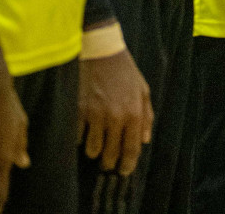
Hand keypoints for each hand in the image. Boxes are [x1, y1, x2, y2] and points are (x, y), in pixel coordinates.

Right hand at [78, 46, 152, 177]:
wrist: (102, 52)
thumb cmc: (125, 72)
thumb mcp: (143, 91)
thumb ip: (146, 116)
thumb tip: (145, 140)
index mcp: (134, 113)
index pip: (131, 150)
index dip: (127, 165)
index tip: (123, 172)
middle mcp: (115, 117)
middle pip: (110, 155)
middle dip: (109, 163)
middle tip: (108, 163)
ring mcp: (95, 115)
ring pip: (92, 150)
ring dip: (94, 151)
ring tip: (96, 145)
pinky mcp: (78, 111)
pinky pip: (78, 137)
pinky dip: (80, 138)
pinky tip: (84, 131)